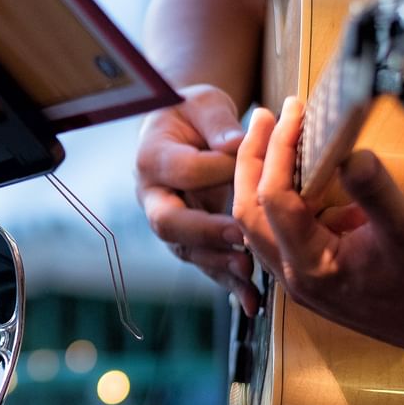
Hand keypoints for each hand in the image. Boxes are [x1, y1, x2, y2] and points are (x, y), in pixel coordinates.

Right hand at [136, 84, 259, 315]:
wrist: (184, 129)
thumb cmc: (195, 112)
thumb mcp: (205, 103)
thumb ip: (218, 122)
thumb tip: (236, 142)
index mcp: (152, 157)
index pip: (182, 170)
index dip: (215, 168)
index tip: (249, 164)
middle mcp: (153, 195)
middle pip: (168, 222)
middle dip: (204, 231)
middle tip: (239, 235)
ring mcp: (170, 222)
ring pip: (186, 250)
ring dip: (218, 263)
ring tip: (248, 271)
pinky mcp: (191, 240)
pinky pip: (206, 264)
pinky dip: (229, 284)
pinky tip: (251, 301)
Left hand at [232, 97, 403, 359]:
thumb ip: (375, 190)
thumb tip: (348, 152)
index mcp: (313, 269)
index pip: (274, 200)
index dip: (278, 151)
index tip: (292, 112)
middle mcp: (300, 276)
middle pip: (251, 213)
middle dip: (254, 161)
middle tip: (266, 116)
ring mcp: (309, 276)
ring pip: (265, 222)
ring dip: (265, 177)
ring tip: (276, 134)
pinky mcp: (323, 270)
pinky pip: (289, 229)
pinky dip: (289, 194)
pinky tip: (307, 168)